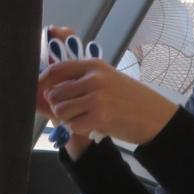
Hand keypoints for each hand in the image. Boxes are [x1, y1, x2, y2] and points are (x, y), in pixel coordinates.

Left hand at [39, 56, 178, 150]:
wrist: (153, 115)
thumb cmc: (128, 98)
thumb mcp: (106, 79)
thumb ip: (80, 81)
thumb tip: (46, 92)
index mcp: (94, 65)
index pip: (57, 70)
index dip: (42, 82)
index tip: (39, 91)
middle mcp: (94, 79)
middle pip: (55, 94)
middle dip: (57, 106)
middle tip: (71, 111)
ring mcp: (97, 98)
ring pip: (61, 110)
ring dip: (67, 118)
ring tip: (82, 117)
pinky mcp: (100, 117)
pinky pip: (72, 125)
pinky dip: (77, 128)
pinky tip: (90, 124)